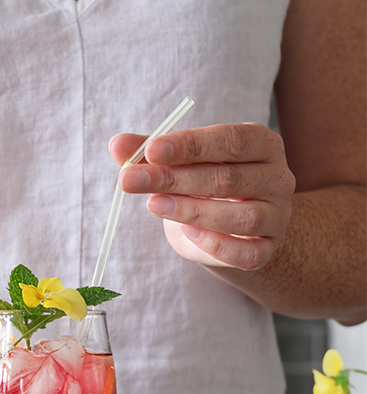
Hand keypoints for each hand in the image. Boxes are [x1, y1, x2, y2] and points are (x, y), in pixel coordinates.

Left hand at [110, 123, 295, 270]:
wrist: (234, 230)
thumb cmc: (207, 187)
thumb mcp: (182, 164)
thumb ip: (153, 153)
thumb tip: (116, 144)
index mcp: (261, 144)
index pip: (229, 140)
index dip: (189, 145)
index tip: (150, 150)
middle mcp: (277, 178)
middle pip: (227, 179)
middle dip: (174, 179)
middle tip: (130, 180)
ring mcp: (277, 216)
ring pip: (240, 217)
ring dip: (192, 211)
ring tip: (153, 205)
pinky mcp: (266, 250)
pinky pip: (245, 253)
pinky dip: (215, 245)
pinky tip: (186, 233)